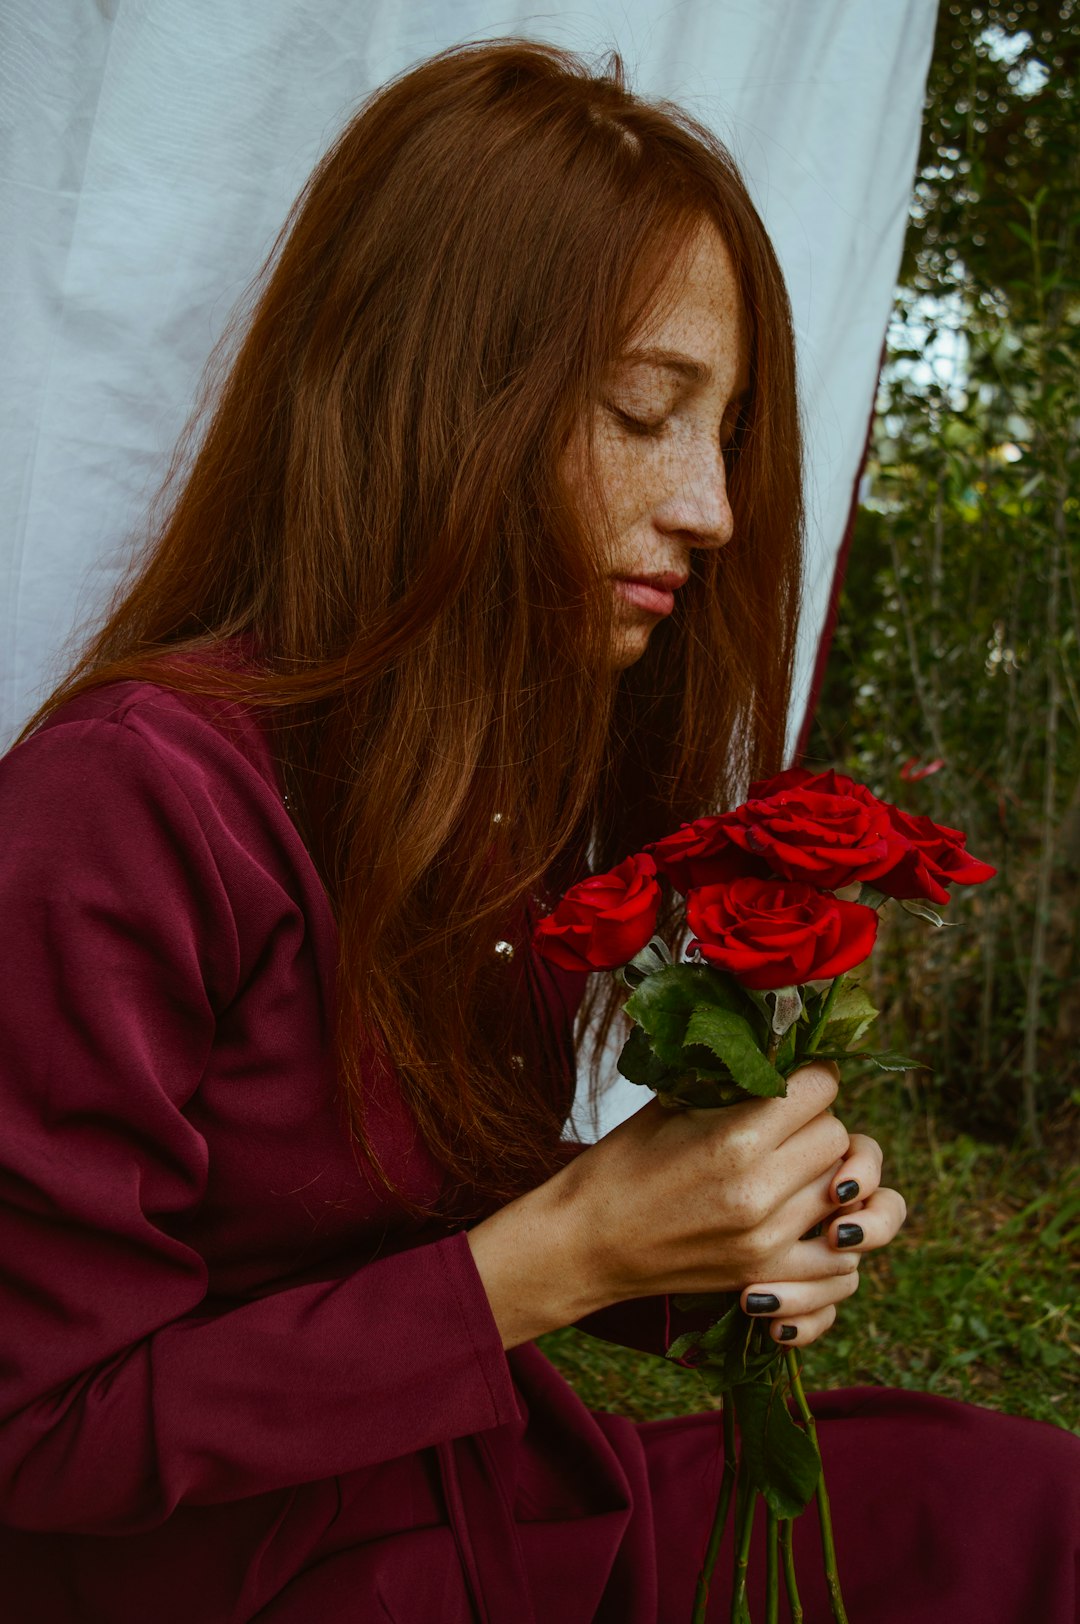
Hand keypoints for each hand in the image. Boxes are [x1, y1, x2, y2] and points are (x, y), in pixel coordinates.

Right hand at [469, 1062, 898, 1347]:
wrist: (584, 1243)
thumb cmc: (621, 1166)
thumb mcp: (669, 1103)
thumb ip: (732, 1080)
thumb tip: (782, 1051)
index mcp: (734, 1138)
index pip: (822, 1088)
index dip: (810, 1077)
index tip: (793, 1080)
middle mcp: (759, 1192)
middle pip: (839, 1136)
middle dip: (817, 1123)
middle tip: (786, 1126)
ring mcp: (767, 1242)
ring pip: (847, 1194)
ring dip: (830, 1178)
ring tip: (803, 1172)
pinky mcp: (766, 1279)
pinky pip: (843, 1267)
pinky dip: (838, 1245)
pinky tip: (815, 1226)